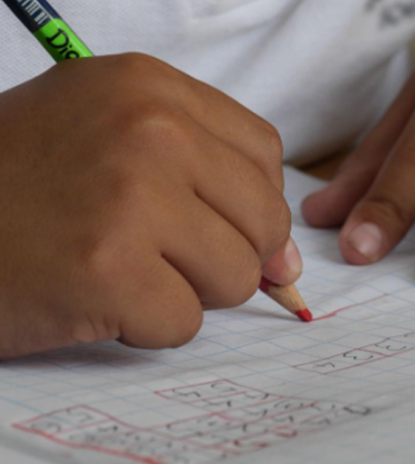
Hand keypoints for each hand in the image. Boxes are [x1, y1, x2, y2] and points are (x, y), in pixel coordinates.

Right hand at [0, 54, 298, 357]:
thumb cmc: (20, 185)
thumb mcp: (111, 140)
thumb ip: (209, 182)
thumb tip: (288, 261)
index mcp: (149, 87)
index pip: (264, 155)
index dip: (249, 203)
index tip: (217, 224)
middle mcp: (148, 130)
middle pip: (264, 220)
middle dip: (225, 254)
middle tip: (159, 253)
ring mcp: (130, 198)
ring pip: (237, 276)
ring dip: (186, 290)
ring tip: (122, 270)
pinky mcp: (108, 270)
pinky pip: (185, 322)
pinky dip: (146, 325)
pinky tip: (95, 296)